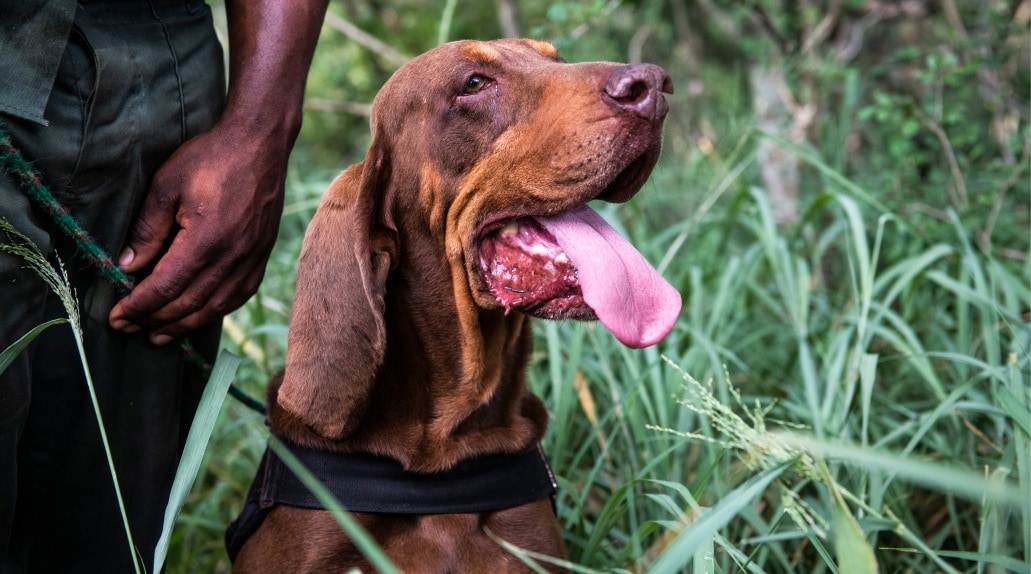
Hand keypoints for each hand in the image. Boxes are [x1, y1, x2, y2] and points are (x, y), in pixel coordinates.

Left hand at [108, 122, 287, 344]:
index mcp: (206, 239)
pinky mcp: (261, 256)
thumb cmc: (211, 157)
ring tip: (159, 335)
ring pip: (215, 307)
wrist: (261, 144)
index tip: (117, 316)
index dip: (138, 306)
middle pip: (188, 304)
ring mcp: (251, 259)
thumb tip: (126, 266)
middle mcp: (232, 257)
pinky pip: (239, 296)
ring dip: (184, 325)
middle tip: (128, 328)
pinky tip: (199, 315)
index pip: (165, 287)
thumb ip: (147, 229)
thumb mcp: (168, 184)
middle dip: (154, 320)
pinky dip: (215, 312)